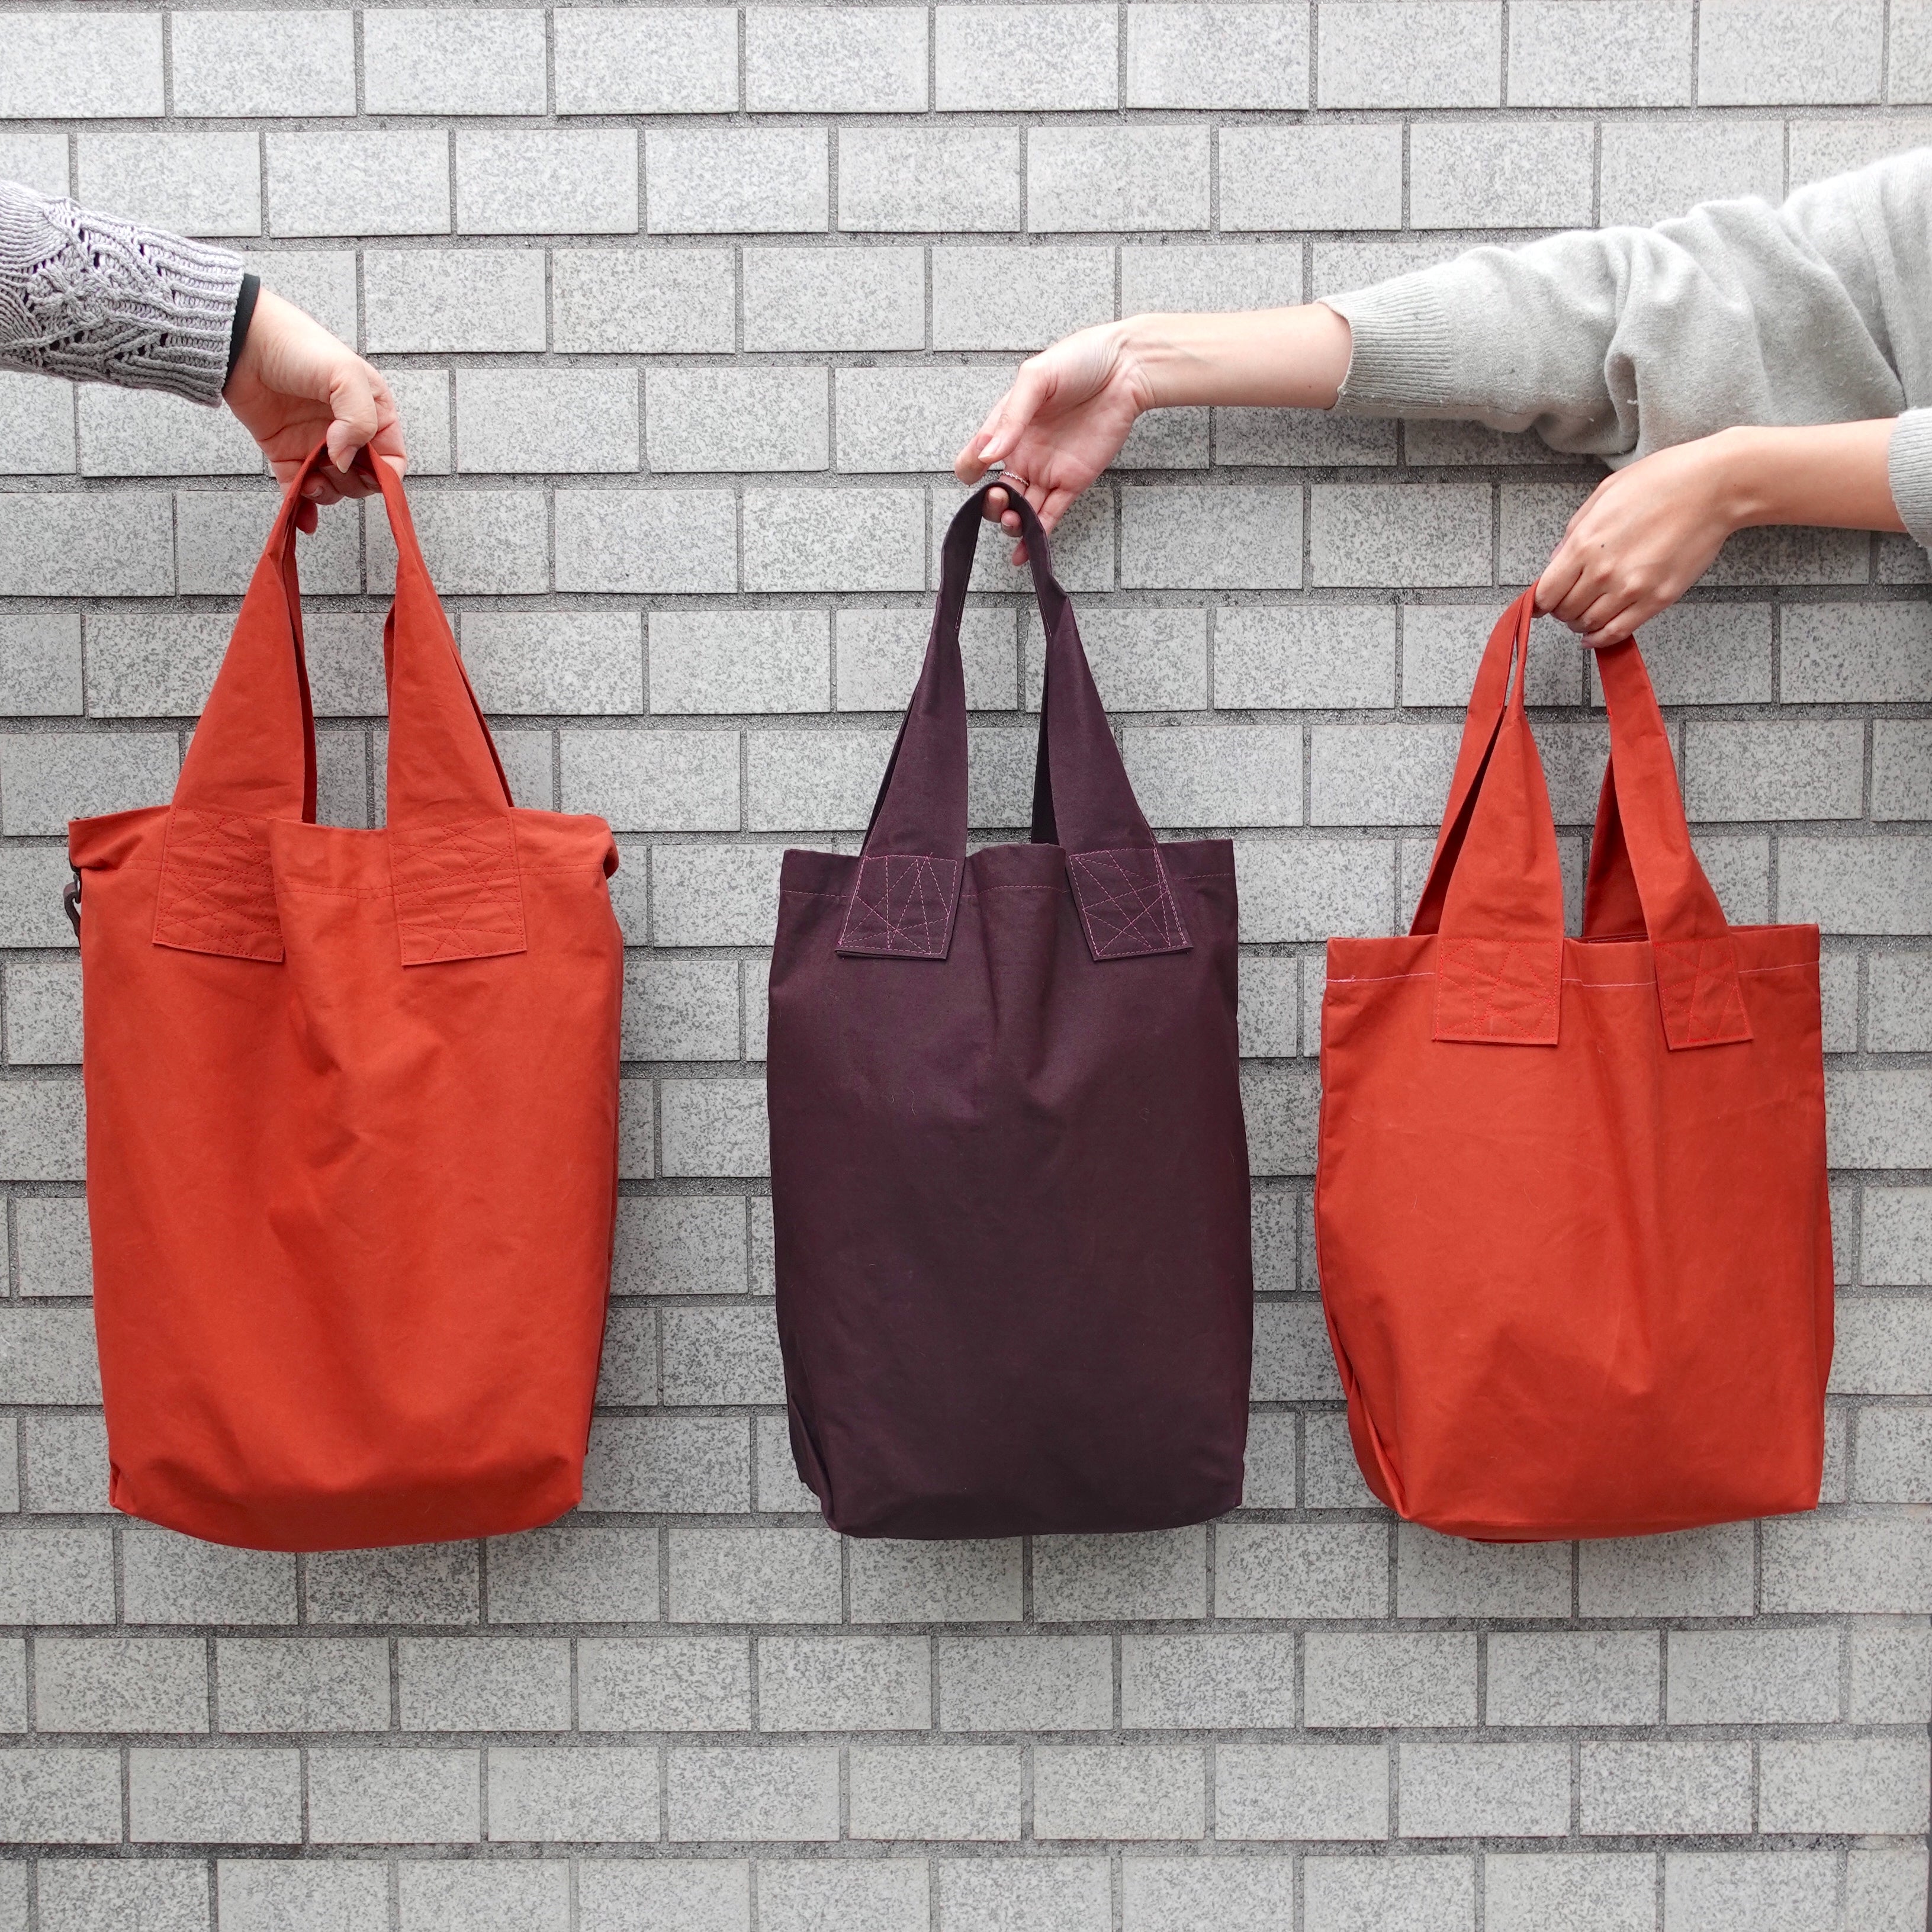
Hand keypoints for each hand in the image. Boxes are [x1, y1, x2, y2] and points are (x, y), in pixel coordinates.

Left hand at [222, 288, 406, 533]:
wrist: (242, 341)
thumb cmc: (297, 346)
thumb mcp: (345, 374)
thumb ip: (359, 420)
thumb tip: (345, 461)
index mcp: (372, 413)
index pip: (391, 459)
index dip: (384, 474)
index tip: (366, 474)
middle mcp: (346, 433)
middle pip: (364, 480)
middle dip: (350, 483)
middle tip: (331, 465)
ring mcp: (316, 446)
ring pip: (333, 489)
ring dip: (324, 494)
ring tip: (310, 479)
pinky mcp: (285, 454)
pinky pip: (299, 491)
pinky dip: (302, 508)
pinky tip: (303, 518)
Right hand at [954, 322, 1152, 562]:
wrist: (1127, 367)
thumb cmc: (1079, 360)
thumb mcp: (1035, 379)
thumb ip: (1010, 418)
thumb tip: (987, 455)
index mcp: (1006, 428)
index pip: (974, 459)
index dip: (969, 470)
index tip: (974, 473)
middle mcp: (1023, 453)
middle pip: (997, 493)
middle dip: (991, 505)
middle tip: (1002, 498)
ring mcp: (1048, 470)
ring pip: (1022, 510)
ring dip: (1013, 524)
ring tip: (1015, 522)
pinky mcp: (1073, 482)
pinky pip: (1050, 516)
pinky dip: (1037, 537)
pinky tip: (1024, 554)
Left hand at [1535, 434, 1739, 647]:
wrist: (1713, 487)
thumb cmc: (1661, 482)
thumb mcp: (1603, 496)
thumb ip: (1574, 533)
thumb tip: (1555, 562)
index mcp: (1585, 544)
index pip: (1547, 592)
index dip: (1541, 601)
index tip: (1543, 602)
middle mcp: (1604, 571)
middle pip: (1566, 611)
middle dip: (1562, 611)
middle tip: (1568, 604)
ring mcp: (1632, 588)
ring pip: (1589, 624)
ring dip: (1581, 624)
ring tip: (1584, 615)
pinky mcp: (1658, 599)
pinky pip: (1619, 631)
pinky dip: (1601, 639)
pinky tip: (1595, 636)